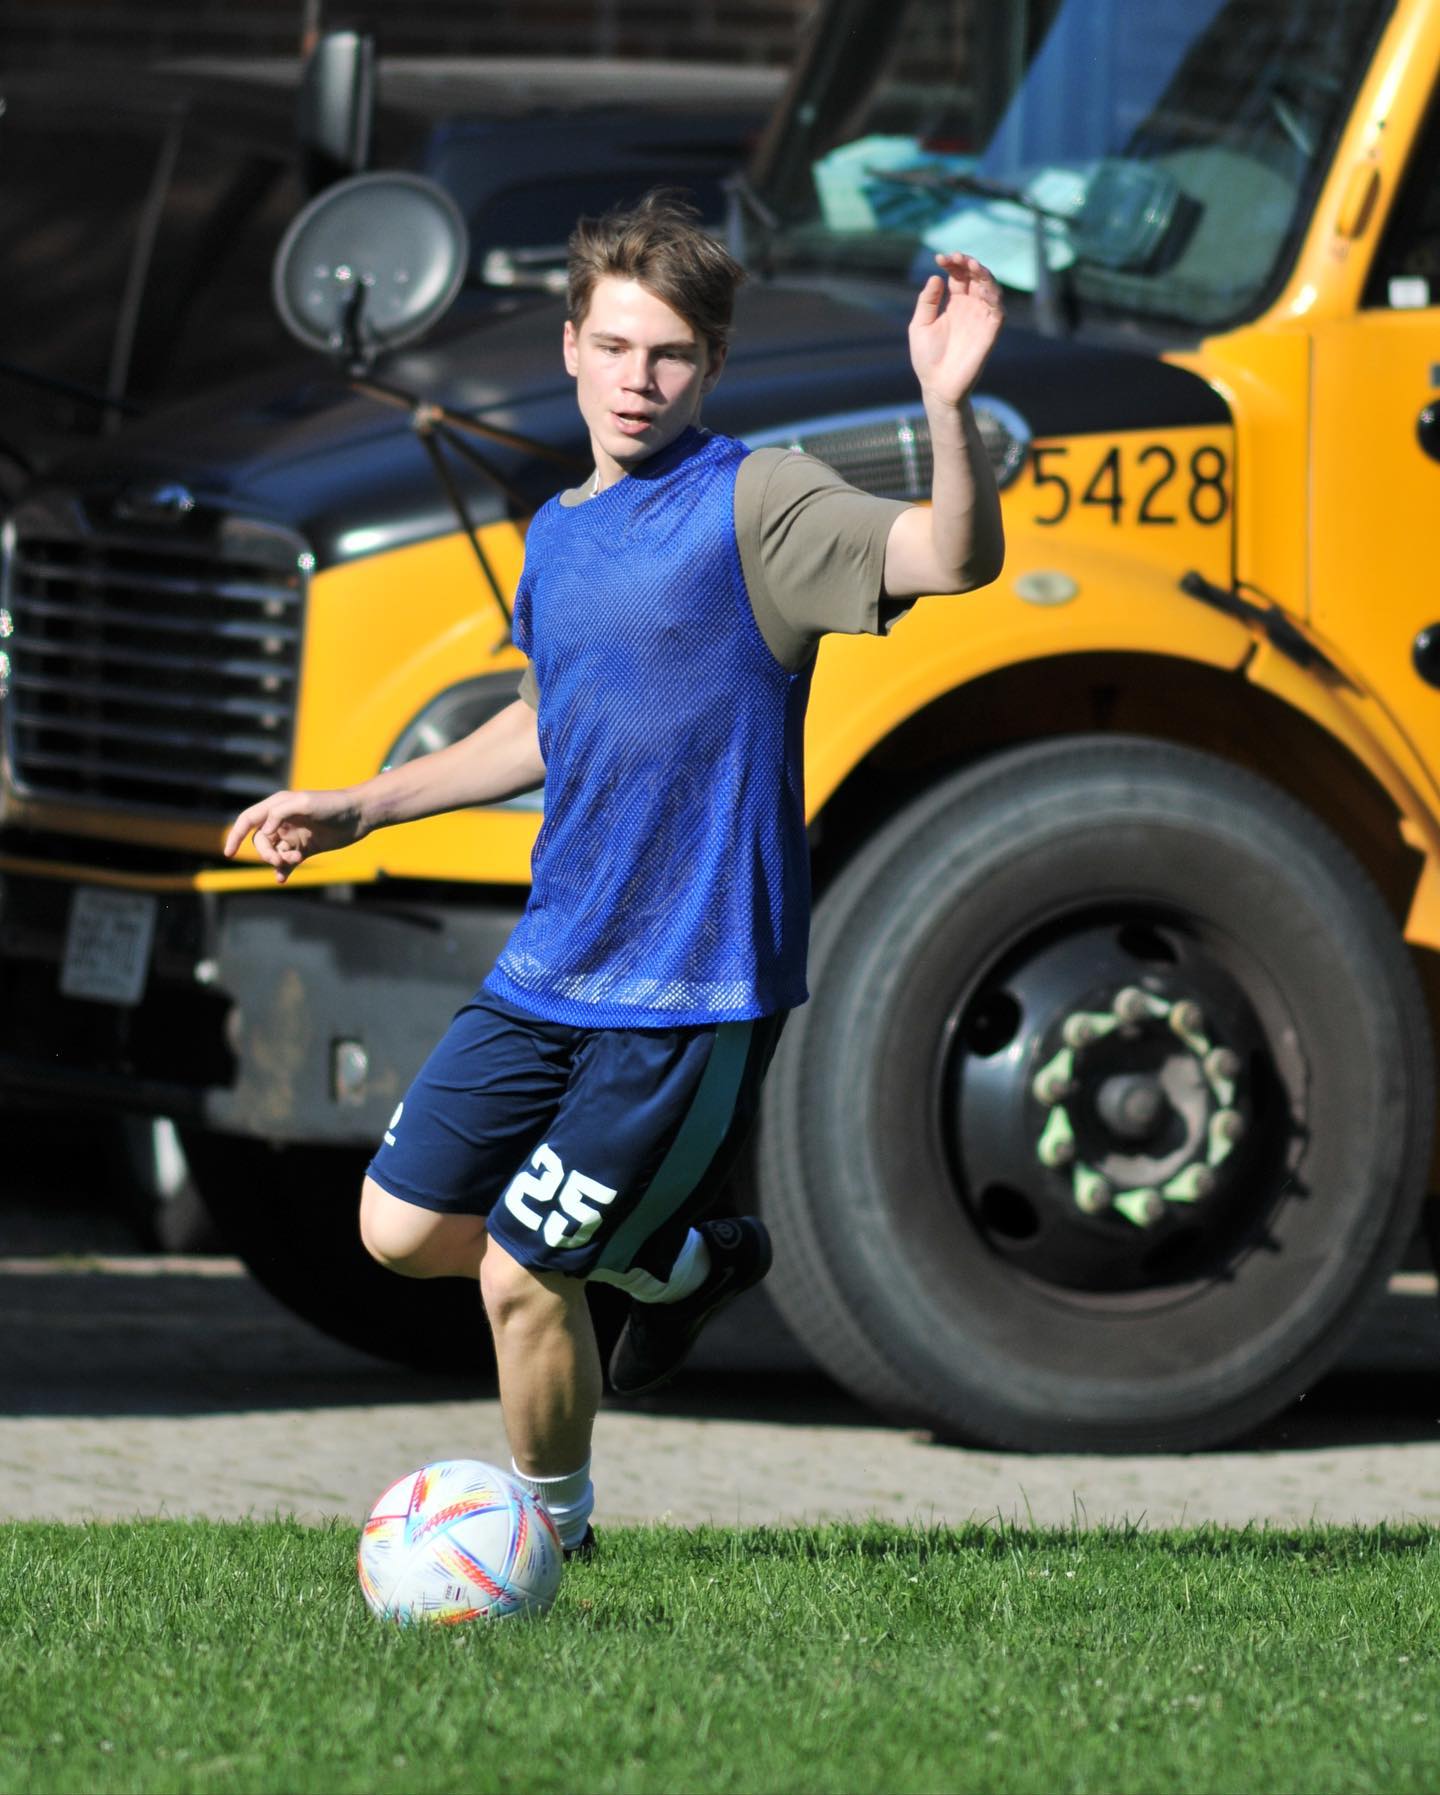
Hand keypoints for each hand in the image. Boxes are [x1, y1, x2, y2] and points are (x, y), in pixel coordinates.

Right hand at [223, 788, 364, 883]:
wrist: (359, 814)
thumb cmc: (332, 804)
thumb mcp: (304, 803)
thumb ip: (280, 813)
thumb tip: (264, 830)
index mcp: (277, 806)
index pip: (248, 820)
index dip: (235, 835)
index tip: (229, 853)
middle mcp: (282, 821)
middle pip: (260, 841)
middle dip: (266, 852)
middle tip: (281, 858)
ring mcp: (293, 836)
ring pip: (274, 853)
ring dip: (278, 861)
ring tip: (294, 860)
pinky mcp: (306, 849)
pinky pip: (287, 863)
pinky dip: (283, 871)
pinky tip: (283, 878)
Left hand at [908, 253, 1003, 407]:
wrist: (938, 386)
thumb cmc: (927, 359)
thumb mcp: (920, 325)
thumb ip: (927, 301)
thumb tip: (936, 277)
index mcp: (954, 303)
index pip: (959, 275)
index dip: (952, 263)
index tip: (939, 258)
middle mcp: (971, 307)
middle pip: (975, 276)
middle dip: (968, 263)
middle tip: (956, 257)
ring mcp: (981, 317)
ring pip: (990, 287)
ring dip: (983, 273)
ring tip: (971, 264)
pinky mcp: (990, 331)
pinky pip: (997, 308)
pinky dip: (993, 295)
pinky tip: (982, 285)